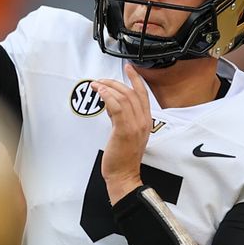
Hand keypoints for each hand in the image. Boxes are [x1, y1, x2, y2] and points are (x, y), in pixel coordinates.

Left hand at [91, 64, 151, 202]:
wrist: (124, 176)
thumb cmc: (123, 158)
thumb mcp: (128, 134)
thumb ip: (123, 118)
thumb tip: (112, 105)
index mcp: (146, 122)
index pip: (143, 94)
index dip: (136, 79)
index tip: (129, 68)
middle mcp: (143, 122)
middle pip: (132, 93)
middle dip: (116, 82)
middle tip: (102, 79)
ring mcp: (135, 126)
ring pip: (124, 97)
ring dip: (108, 87)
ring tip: (97, 84)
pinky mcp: (124, 130)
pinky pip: (117, 107)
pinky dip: (108, 96)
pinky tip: (100, 92)